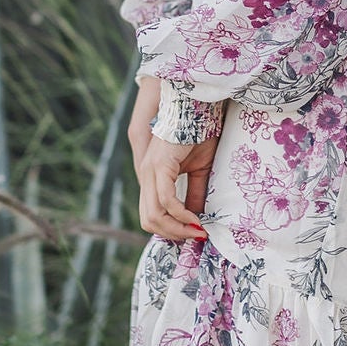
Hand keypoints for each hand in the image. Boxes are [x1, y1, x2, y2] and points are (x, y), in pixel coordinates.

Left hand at [130, 77, 215, 242]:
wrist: (195, 108)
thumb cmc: (198, 133)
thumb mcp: (200, 170)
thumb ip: (196, 193)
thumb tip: (198, 219)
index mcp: (152, 177)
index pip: (151, 214)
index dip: (171, 229)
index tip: (195, 233)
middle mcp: (146, 176)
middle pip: (149, 220)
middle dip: (173, 234)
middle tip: (196, 237)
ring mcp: (150, 172)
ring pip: (154, 216)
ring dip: (177, 229)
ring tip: (198, 231)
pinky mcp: (159, 167)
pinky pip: (167, 201)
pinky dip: (181, 215)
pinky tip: (196, 219)